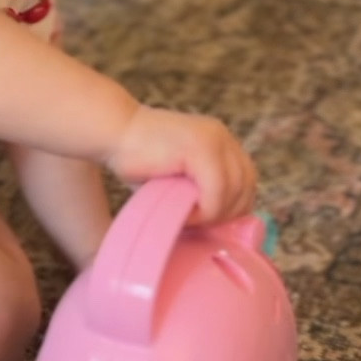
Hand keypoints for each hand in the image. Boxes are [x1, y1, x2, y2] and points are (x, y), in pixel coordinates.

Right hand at [106, 106, 256, 223]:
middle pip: (247, 186)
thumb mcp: (178, 178)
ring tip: (188, 219)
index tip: (211, 223)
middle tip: (199, 225)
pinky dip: (204, 210)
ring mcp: (214, 139)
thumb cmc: (137, 160)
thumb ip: (200, 192)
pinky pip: (217, 190)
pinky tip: (183, 214)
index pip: (248, 180)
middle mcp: (222, 136)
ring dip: (214, 214)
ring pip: (235, 191)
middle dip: (227, 214)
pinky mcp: (201, 147)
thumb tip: (218, 227)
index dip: (234, 206)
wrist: (112, 132)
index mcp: (220, 141)